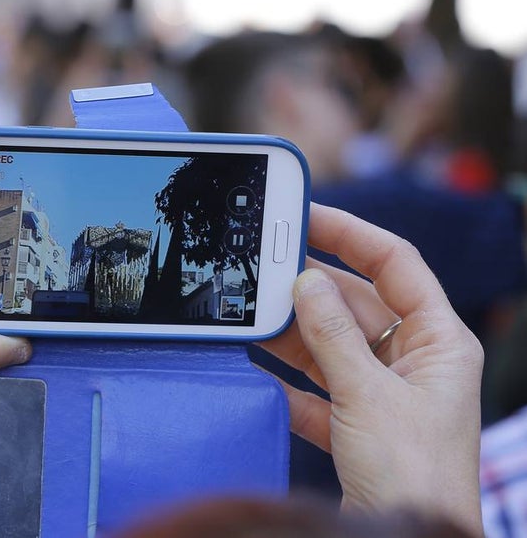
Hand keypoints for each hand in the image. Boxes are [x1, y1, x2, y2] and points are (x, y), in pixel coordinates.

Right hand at [260, 203, 482, 532]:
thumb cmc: (413, 474)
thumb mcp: (367, 394)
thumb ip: (332, 334)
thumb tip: (305, 281)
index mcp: (439, 342)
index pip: (396, 264)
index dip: (352, 233)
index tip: (306, 214)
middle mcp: (413, 361)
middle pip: (355, 302)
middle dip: (309, 288)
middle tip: (263, 267)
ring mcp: (382, 392)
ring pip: (329, 343)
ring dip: (290, 333)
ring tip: (250, 313)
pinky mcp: (353, 424)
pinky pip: (312, 385)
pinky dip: (283, 378)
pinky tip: (254, 368)